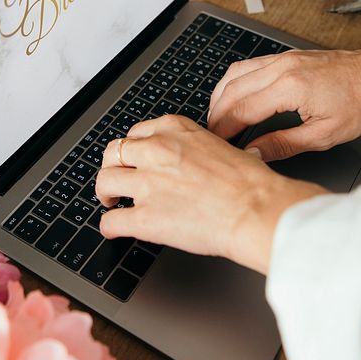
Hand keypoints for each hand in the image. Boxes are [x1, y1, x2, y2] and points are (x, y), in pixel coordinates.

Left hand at [95, 115, 325, 273]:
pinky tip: (115, 230)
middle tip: (117, 181)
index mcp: (174, 130)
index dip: (133, 151)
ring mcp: (147, 184)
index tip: (135, 160)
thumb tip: (191, 161)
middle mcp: (156, 151)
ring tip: (112, 203)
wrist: (256, 209)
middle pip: (113, 153)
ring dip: (105, 194)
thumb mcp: (220, 145)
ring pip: (104, 182)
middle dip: (112, 168)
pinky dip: (109, 227)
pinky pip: (111, 221)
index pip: (137, 133)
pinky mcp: (145, 218)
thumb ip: (194, 148)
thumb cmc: (250, 183)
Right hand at [207, 48, 360, 160]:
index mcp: (290, 88)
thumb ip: (283, 144)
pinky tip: (232, 98)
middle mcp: (281, 68)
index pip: (241, 111)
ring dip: (220, 97)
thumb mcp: (324, 135)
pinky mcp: (284, 57)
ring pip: (234, 74)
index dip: (224, 130)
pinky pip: (247, 66)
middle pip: (231, 91)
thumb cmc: (360, 103)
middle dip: (216, 116)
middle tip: (211, 138)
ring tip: (217, 120)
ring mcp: (281, 59)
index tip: (216, 145)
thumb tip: (254, 153)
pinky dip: (233, 83)